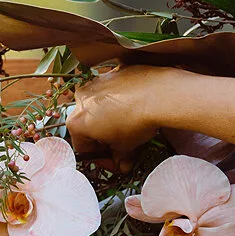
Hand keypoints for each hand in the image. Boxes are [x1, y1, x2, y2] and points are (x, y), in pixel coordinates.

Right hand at [66, 62, 186, 165]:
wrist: (157, 94)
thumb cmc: (136, 123)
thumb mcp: (125, 147)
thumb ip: (119, 157)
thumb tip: (122, 164)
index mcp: (77, 121)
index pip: (83, 147)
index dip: (100, 159)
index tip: (114, 162)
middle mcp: (81, 99)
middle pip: (88, 125)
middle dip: (104, 138)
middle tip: (121, 146)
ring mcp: (96, 82)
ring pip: (100, 106)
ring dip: (111, 118)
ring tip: (130, 125)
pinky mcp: (112, 72)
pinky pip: (113, 91)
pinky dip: (120, 100)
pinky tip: (136, 107)